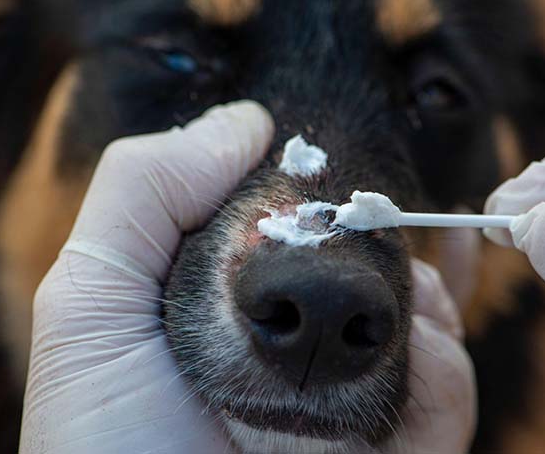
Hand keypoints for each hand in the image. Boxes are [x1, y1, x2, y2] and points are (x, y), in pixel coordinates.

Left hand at [20, 101, 475, 452]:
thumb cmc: (108, 444)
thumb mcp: (92, 307)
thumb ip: (145, 195)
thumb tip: (249, 122)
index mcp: (236, 310)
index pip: (298, 233)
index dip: (328, 193)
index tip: (344, 164)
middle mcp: (296, 349)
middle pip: (371, 270)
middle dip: (390, 239)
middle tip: (387, 224)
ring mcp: (350, 398)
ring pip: (425, 320)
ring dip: (426, 295)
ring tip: (404, 298)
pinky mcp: (399, 444)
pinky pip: (452, 388)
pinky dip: (448, 359)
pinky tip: (421, 344)